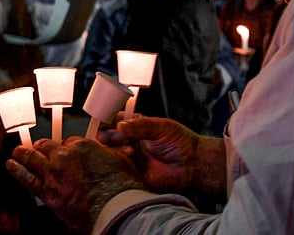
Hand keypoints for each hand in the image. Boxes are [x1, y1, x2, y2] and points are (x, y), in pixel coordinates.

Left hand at [6, 137, 143, 233]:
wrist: (115, 210)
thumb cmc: (122, 188)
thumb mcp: (121, 161)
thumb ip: (108, 154)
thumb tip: (108, 152)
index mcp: (83, 146)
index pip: (69, 140)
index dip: (68, 146)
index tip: (68, 151)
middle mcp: (65, 156)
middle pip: (47, 145)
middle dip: (43, 146)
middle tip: (39, 147)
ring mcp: (53, 173)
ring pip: (32, 158)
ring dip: (23, 153)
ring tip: (18, 152)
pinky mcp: (47, 192)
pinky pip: (27, 178)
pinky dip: (17, 170)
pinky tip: (11, 164)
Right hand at [98, 117, 225, 195]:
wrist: (193, 165)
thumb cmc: (179, 142)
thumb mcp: (160, 127)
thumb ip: (140, 126)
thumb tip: (119, 126)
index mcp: (134, 129)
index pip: (114, 122)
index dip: (105, 120)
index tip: (100, 119)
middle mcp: (129, 143)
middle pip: (107, 138)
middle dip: (105, 135)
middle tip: (108, 135)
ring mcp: (130, 159)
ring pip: (110, 153)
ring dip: (112, 148)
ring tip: (125, 146)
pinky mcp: (133, 174)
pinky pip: (118, 169)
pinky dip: (119, 162)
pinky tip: (128, 155)